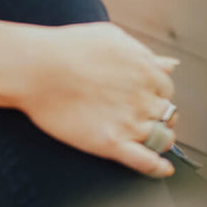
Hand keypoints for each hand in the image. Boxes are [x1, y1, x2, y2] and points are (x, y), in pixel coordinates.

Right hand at [15, 21, 178, 177]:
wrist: (37, 68)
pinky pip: (146, 162)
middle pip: (167, 115)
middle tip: (144, 117)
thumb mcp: (112, 37)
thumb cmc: (68, 48)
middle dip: (160, 117)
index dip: (157, 95)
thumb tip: (169, 65)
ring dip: (160, 140)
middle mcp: (143, 97)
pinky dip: (158, 168)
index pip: (167, 90)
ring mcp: (129, 122)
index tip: (147, 98)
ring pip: (162, 139)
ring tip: (148, 139)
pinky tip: (162, 169)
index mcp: (145, 70)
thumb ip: (143, 53)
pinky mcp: (112, 143)